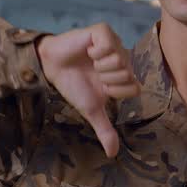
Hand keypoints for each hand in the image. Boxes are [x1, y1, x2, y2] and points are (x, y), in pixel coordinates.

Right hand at [35, 23, 140, 157]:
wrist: (52, 67)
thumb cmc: (73, 86)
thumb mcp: (91, 110)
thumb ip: (105, 130)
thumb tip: (112, 155)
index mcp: (124, 76)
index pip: (134, 87)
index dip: (114, 91)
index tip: (100, 87)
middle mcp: (123, 59)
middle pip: (128, 74)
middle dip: (106, 78)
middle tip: (93, 73)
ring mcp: (114, 44)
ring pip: (120, 60)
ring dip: (99, 65)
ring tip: (90, 62)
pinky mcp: (103, 31)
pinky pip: (109, 44)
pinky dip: (96, 51)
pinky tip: (88, 50)